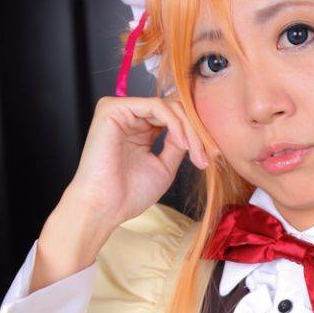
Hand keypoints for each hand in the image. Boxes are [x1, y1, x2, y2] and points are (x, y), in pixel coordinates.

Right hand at [57, 94, 209, 255]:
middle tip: (206, 155)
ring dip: (188, 128)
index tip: (209, 157)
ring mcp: (120, 110)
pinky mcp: (113, 108)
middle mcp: (129, 117)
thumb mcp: (164, 167)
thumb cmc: (129, 193)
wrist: (104, 206)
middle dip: (195, 131)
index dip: (194, 134)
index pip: (173, 119)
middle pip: (173, 109)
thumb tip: (194, 131)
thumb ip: (177, 145)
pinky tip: (181, 142)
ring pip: (167, 106)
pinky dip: (174, 123)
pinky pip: (156, 105)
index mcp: (139, 129)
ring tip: (195, 152)